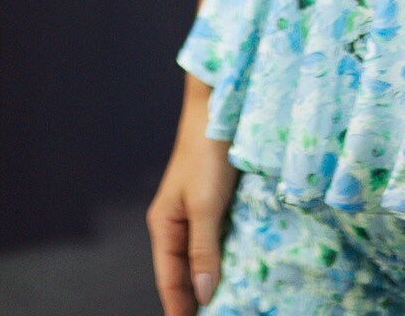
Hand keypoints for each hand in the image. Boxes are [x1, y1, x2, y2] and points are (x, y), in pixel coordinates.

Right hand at [147, 83, 239, 312]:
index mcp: (164, 225)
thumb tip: (202, 295)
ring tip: (230, 306)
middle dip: (195, 301)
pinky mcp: (214, 204)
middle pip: (183, 274)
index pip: (169, 281)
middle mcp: (177, 224)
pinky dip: (224, 260)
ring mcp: (195, 214)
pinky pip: (217, 242)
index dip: (179, 310)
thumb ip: (203, 250)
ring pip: (201, 260)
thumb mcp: (205, 205)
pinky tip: (239, 273)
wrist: (219, 108)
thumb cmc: (207, 152)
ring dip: (211, 282)